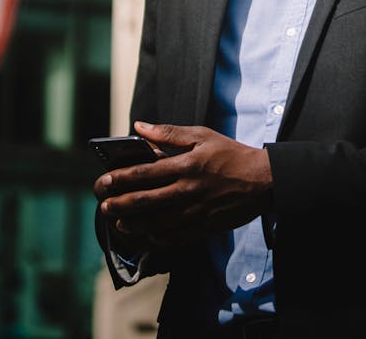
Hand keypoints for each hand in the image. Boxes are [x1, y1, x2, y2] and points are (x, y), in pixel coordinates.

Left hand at [93, 122, 272, 247]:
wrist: (262, 181)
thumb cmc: (230, 154)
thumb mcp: (202, 135)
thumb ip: (168, 133)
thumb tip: (139, 126)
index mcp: (186, 165)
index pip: (145, 173)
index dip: (121, 178)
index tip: (105, 180)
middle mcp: (188, 190)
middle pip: (146, 200)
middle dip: (120, 204)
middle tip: (103, 206)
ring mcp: (195, 211)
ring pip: (156, 223)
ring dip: (134, 224)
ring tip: (118, 223)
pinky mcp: (203, 227)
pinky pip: (174, 237)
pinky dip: (156, 238)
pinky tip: (145, 235)